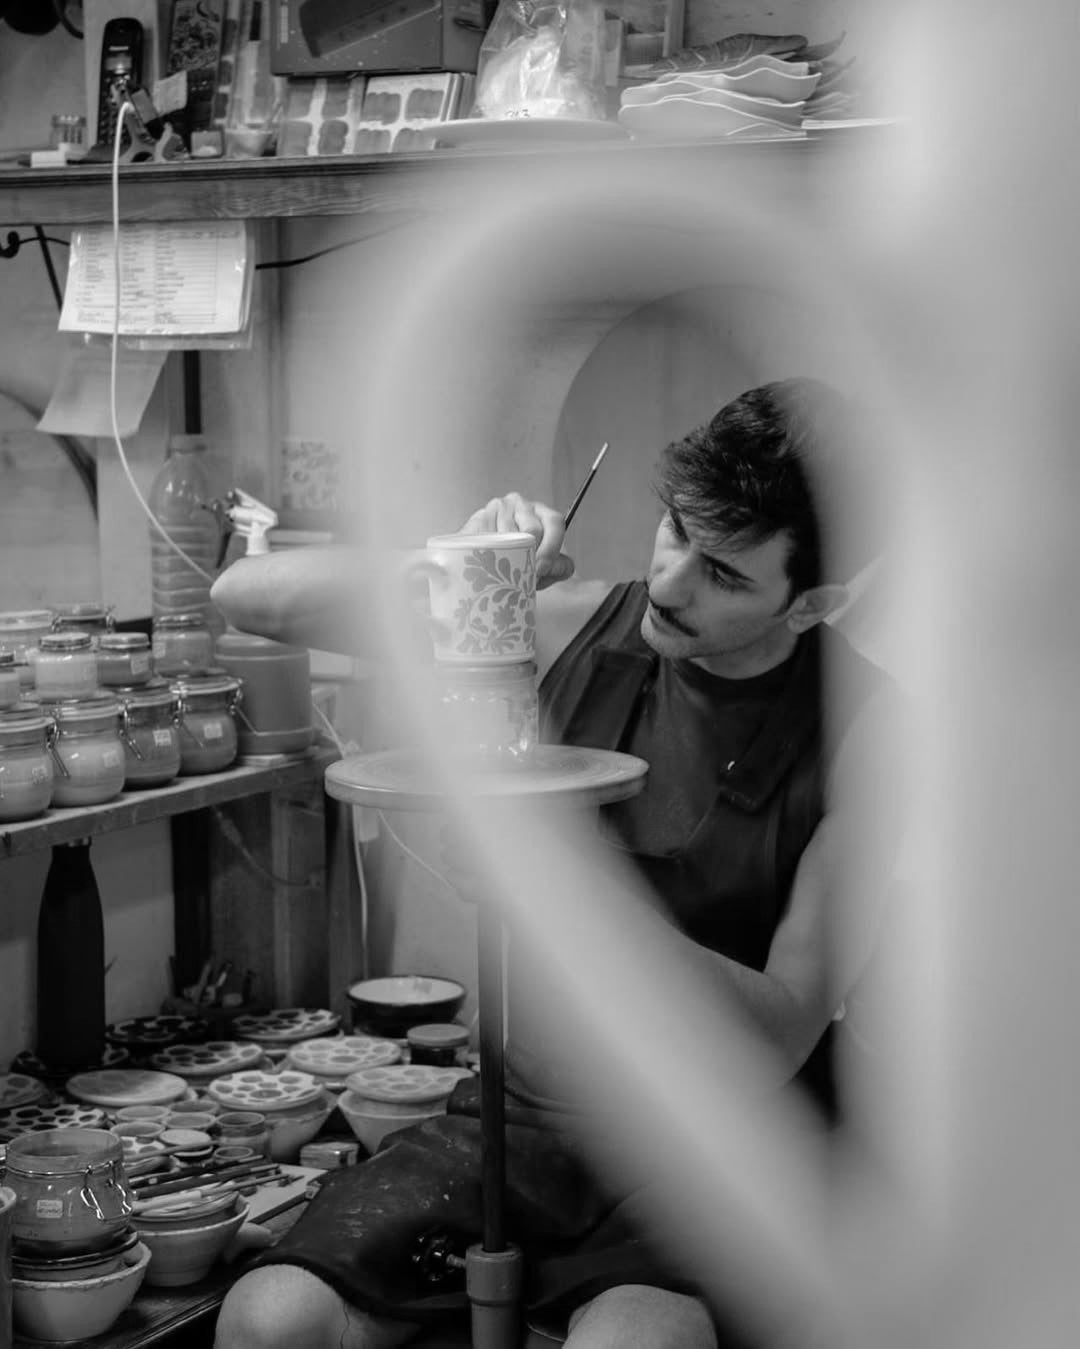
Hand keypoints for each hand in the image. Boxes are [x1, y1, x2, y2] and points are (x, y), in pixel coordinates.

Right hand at [460, 492, 574, 589]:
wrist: (484, 558)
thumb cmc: (520, 560)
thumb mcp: (546, 566)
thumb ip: (560, 567)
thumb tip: (560, 567)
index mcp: (543, 514)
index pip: (554, 522)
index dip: (551, 547)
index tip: (542, 568)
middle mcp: (522, 505)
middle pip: (532, 529)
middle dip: (529, 556)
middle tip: (523, 572)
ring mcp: (500, 507)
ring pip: (509, 535)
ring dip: (508, 557)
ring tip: (505, 567)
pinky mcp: (479, 516)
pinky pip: (489, 538)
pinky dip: (491, 553)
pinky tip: (490, 559)